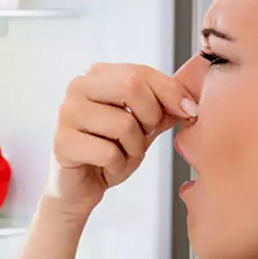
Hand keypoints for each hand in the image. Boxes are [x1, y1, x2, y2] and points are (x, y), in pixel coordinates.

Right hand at [45, 64, 197, 218]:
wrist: (82, 186)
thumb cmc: (111, 150)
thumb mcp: (144, 123)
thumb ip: (165, 105)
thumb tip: (195, 91)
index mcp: (97, 76)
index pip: (140, 72)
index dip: (171, 92)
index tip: (188, 111)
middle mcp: (78, 88)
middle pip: (130, 87)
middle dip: (150, 117)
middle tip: (146, 135)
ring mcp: (67, 115)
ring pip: (123, 123)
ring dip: (134, 147)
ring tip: (123, 153)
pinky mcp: (62, 144)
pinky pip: (108, 152)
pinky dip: (118, 165)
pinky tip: (108, 166)